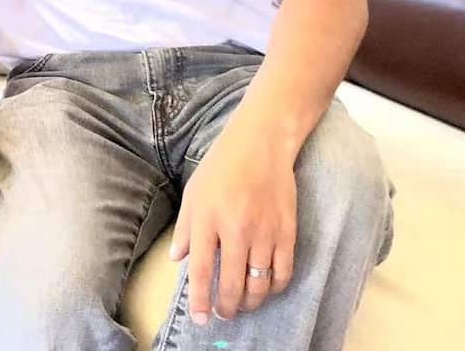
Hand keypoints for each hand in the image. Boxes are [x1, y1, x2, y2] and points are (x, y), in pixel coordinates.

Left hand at [169, 121, 296, 324]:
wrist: (260, 144)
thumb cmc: (221, 167)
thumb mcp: (193, 194)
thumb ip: (186, 229)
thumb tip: (178, 260)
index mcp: (207, 220)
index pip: (202, 271)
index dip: (200, 300)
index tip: (200, 319)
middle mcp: (235, 230)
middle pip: (232, 285)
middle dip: (226, 307)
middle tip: (223, 313)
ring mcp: (264, 233)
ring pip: (259, 285)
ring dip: (250, 302)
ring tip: (243, 306)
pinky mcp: (287, 232)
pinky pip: (283, 272)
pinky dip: (275, 288)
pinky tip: (266, 289)